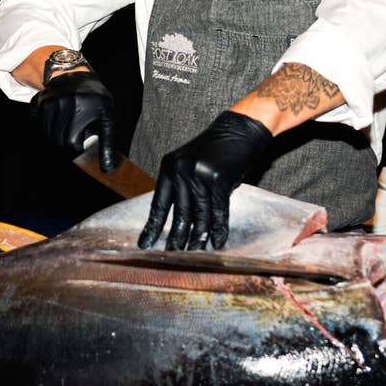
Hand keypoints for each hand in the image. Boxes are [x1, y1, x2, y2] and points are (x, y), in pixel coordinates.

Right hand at [30, 70, 116, 172]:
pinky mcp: (40, 101)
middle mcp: (63, 103)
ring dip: (57, 136)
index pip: (72, 143)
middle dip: (67, 144)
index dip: (77, 150)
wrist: (77, 76)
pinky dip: (47, 126)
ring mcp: (49, 101)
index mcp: (82, 107)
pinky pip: (39, 124)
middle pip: (58, 141)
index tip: (81, 148)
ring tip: (68, 126)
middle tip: (76, 136)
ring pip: (48, 134)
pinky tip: (57, 118)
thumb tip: (107, 167)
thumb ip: (108, 143)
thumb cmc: (95, 99)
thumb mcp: (108, 117)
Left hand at [138, 110, 272, 250]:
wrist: (241, 130)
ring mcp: (199, 175)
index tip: (145, 243)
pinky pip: (218, 212)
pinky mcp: (219, 179)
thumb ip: (182, 186)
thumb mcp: (191, 163)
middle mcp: (181, 171)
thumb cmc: (217, 150)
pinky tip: (217, 241)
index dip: (153, 226)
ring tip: (194, 253)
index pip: (159, 204)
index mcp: (169, 167)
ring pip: (198, 215)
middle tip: (172, 255)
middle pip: (178, 214)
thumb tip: (178, 218)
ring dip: (197, 238)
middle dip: (176, 237)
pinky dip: (219, 229)